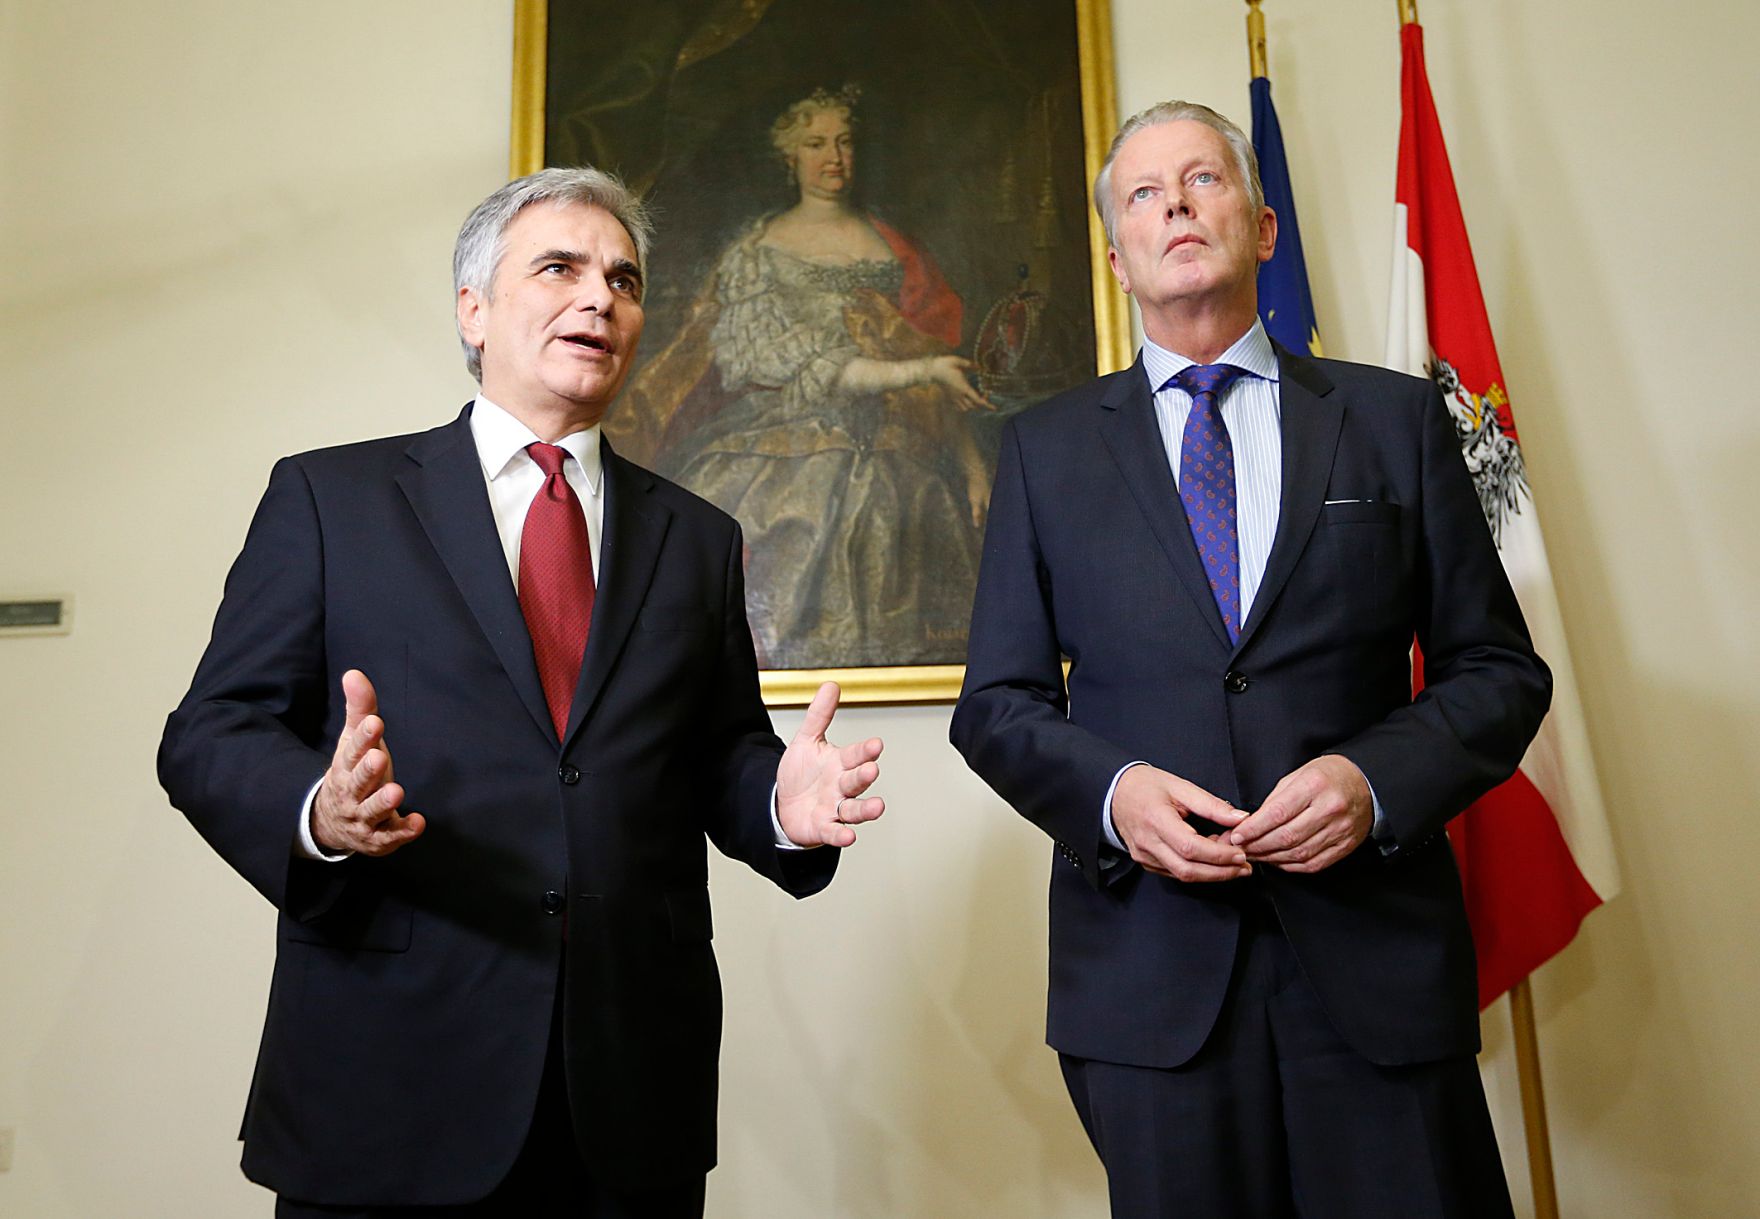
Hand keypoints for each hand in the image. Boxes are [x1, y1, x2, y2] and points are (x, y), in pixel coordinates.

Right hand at [310, 669, 425, 856]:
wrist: (331, 822)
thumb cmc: (351, 772)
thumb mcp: (354, 740)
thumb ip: (360, 709)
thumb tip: (354, 673)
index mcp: (345, 766)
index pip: (352, 750)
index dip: (363, 738)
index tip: (375, 722)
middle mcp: (351, 792)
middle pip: (358, 782)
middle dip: (368, 771)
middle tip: (379, 757)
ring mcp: (363, 817)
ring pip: (371, 811)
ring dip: (383, 802)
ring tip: (397, 791)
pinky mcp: (379, 837)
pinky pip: (390, 836)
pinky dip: (403, 831)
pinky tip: (418, 822)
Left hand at [774, 682, 884, 847]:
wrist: (784, 805)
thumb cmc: (801, 774)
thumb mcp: (806, 741)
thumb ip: (819, 715)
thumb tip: (831, 685)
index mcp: (840, 763)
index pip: (856, 755)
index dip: (865, 751)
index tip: (876, 744)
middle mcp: (842, 786)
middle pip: (857, 780)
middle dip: (865, 775)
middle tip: (872, 768)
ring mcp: (835, 808)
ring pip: (854, 809)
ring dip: (866, 810)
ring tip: (878, 807)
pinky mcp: (824, 828)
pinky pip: (835, 832)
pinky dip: (841, 835)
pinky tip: (849, 836)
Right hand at [924, 355, 994, 410]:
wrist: (930, 370)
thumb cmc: (944, 364)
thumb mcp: (958, 361)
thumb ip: (969, 364)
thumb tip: (978, 366)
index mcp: (963, 387)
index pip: (977, 400)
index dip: (987, 405)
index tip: (995, 408)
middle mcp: (958, 395)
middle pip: (973, 406)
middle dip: (981, 403)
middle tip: (985, 394)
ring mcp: (953, 397)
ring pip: (965, 408)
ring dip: (972, 406)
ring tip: (976, 398)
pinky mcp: (948, 397)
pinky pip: (958, 407)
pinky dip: (964, 406)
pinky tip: (966, 400)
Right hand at [1111, 765, 1249, 881]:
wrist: (1114, 792)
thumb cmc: (1146, 786)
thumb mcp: (1180, 786)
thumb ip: (1211, 805)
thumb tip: (1240, 818)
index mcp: (1155, 820)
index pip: (1190, 848)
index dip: (1219, 855)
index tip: (1241, 853)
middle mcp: (1147, 843)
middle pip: (1188, 870)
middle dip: (1221, 872)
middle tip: (1244, 867)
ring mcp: (1144, 856)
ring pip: (1182, 875)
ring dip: (1211, 873)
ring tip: (1231, 862)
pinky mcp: (1146, 862)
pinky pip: (1174, 873)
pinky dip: (1197, 869)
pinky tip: (1210, 859)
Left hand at [1230, 754, 1371, 873]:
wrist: (1365, 783)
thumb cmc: (1328, 776)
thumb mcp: (1297, 775)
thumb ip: (1274, 800)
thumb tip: (1249, 823)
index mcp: (1314, 786)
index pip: (1277, 813)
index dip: (1253, 828)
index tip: (1237, 835)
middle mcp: (1329, 809)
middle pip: (1287, 837)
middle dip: (1258, 846)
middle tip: (1240, 848)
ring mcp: (1340, 830)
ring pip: (1299, 853)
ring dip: (1271, 858)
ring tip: (1255, 856)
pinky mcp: (1345, 846)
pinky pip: (1314, 863)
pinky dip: (1291, 865)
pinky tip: (1277, 861)